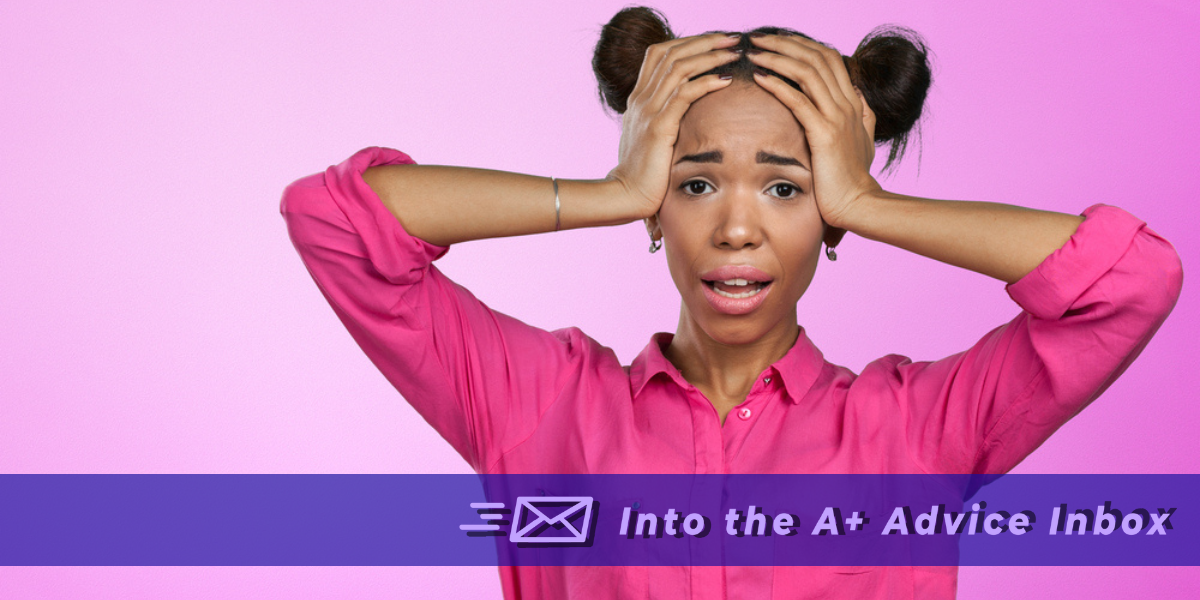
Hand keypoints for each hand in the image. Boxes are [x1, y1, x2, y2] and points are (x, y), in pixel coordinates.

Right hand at [608, 32, 740, 218]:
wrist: (624, 196)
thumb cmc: (642, 174)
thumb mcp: (650, 140)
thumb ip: (663, 121)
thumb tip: (684, 116)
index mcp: (639, 99)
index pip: (660, 54)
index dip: (688, 42)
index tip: (715, 41)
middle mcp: (641, 99)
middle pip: (671, 53)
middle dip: (704, 41)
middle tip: (732, 38)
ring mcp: (647, 111)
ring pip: (679, 68)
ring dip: (709, 56)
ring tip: (734, 52)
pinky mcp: (658, 128)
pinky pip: (683, 95)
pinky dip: (705, 83)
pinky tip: (725, 81)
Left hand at [746, 34, 881, 229]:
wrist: (860, 205)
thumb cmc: (854, 179)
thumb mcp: (863, 140)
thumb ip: (862, 115)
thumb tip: (859, 95)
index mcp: (853, 103)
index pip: (828, 58)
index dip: (801, 45)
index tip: (776, 42)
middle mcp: (847, 104)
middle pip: (816, 57)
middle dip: (785, 43)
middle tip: (757, 38)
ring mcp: (838, 118)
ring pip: (807, 72)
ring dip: (777, 57)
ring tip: (753, 51)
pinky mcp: (825, 135)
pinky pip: (799, 100)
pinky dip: (778, 85)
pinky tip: (759, 77)